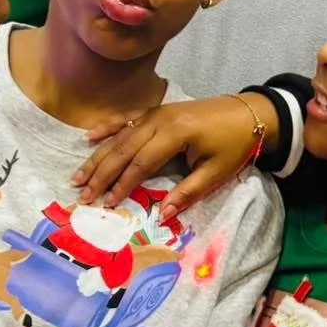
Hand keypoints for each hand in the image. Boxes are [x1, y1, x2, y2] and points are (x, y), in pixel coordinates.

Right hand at [74, 92, 273, 215]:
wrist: (249, 113)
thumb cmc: (234, 144)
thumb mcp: (216, 172)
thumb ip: (188, 192)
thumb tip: (163, 216)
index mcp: (175, 134)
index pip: (141, 164)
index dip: (122, 185)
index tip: (107, 203)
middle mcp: (160, 120)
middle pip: (123, 150)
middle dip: (101, 174)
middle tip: (82, 195)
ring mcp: (156, 113)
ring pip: (120, 136)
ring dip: (97, 156)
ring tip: (78, 176)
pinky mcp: (157, 111)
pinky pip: (126, 119)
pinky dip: (107, 128)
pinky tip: (89, 137)